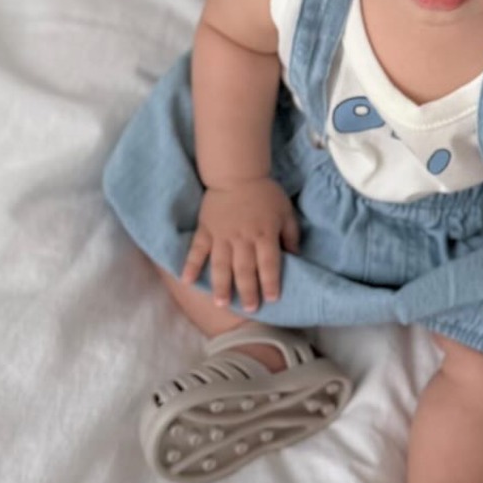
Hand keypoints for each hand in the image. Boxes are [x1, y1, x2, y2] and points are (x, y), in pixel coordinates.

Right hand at [180, 178, 300, 312]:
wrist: (236, 173)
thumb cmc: (265, 193)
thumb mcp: (286, 211)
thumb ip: (290, 235)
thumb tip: (295, 257)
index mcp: (264, 234)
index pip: (269, 263)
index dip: (271, 282)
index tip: (272, 299)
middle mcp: (243, 238)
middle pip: (245, 269)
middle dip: (247, 291)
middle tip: (248, 309)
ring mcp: (222, 235)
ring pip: (221, 264)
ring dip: (221, 285)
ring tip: (221, 303)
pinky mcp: (206, 230)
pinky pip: (197, 250)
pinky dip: (191, 265)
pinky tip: (187, 281)